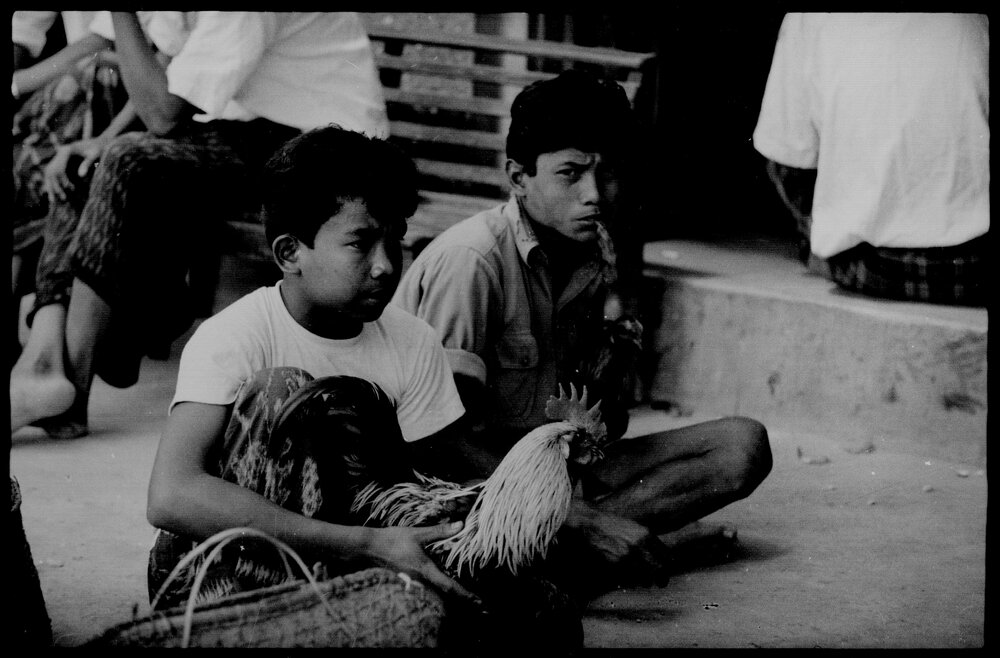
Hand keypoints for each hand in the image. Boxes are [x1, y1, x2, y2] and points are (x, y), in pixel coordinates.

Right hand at [43, 138, 104, 201]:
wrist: (100, 142)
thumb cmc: (99, 148)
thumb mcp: (95, 155)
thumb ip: (87, 164)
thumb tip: (81, 176)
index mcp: (66, 150)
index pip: (59, 168)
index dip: (63, 181)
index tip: (69, 190)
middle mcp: (60, 152)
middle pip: (52, 171)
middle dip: (55, 186)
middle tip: (61, 199)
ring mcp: (60, 156)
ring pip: (50, 173)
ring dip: (52, 187)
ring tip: (54, 201)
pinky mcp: (62, 160)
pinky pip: (55, 173)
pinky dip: (55, 183)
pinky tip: (56, 194)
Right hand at [366, 521, 481, 605]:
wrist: (369, 548)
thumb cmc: (393, 540)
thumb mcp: (418, 534)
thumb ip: (440, 531)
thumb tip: (460, 525)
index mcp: (425, 570)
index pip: (449, 586)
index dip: (465, 594)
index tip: (479, 601)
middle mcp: (421, 580)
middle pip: (445, 593)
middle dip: (462, 597)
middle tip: (480, 603)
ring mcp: (414, 582)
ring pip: (437, 592)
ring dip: (451, 593)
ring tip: (468, 596)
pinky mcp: (409, 579)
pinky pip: (428, 587)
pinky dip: (440, 587)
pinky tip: (445, 582)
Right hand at [563, 500, 670, 584]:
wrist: (588, 523)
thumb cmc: (609, 524)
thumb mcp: (633, 527)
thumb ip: (646, 540)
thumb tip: (659, 556)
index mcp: (646, 535)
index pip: (667, 557)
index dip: (668, 567)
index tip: (665, 571)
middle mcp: (640, 547)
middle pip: (660, 571)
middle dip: (661, 579)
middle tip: (660, 582)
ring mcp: (628, 557)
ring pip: (645, 579)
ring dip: (645, 581)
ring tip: (642, 580)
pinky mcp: (615, 566)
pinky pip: (629, 580)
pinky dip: (630, 581)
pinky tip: (627, 577)